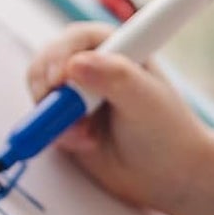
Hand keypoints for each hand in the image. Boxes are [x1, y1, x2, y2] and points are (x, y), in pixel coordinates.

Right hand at [25, 22, 213, 210]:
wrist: (171, 176)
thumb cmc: (167, 132)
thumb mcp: (145, 100)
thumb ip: (115, 77)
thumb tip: (75, 63)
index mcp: (118, 48)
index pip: (77, 38)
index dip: (60, 54)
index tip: (58, 79)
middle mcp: (95, 67)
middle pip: (49, 62)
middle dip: (47, 86)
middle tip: (58, 111)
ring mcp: (79, 96)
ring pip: (43, 93)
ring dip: (54, 115)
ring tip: (86, 135)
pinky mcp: (70, 122)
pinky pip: (45, 122)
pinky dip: (57, 133)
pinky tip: (86, 143)